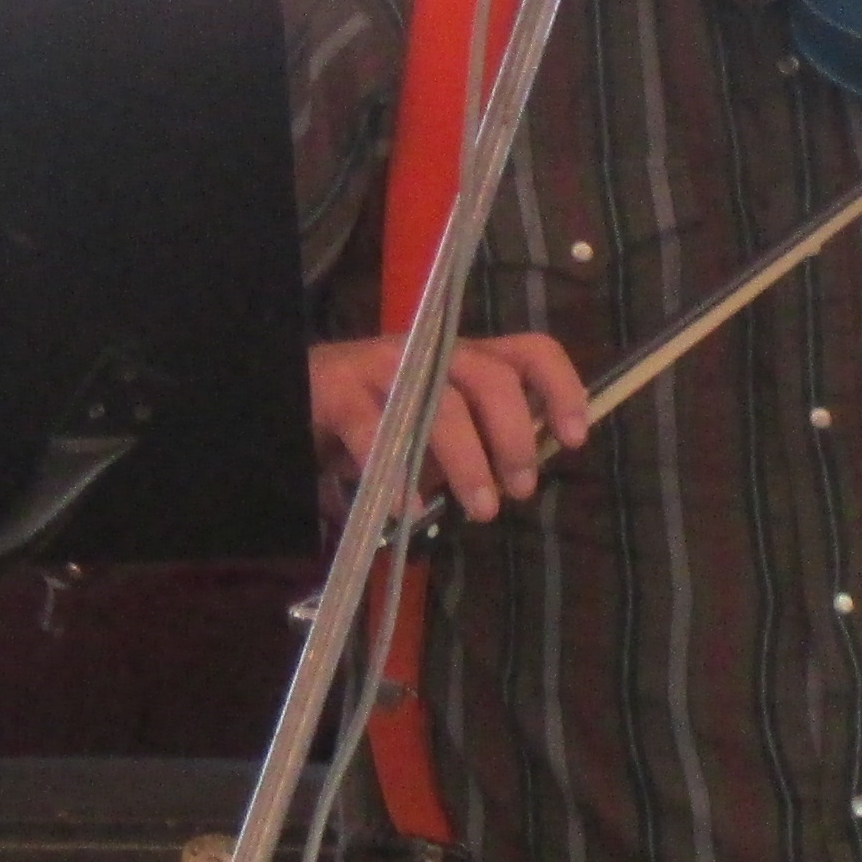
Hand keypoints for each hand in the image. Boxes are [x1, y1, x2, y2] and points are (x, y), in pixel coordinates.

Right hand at [307, 332, 590, 523]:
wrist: (287, 399)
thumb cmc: (374, 419)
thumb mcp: (435, 426)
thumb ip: (478, 439)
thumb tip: (519, 472)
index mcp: (464, 357)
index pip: (529, 351)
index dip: (561, 388)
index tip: (574, 438)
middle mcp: (430, 353)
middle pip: (492, 378)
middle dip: (515, 437)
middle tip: (520, 488)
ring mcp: (382, 365)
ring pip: (443, 405)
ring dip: (470, 463)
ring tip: (481, 510)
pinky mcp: (338, 390)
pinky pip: (375, 431)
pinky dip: (397, 476)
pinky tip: (409, 510)